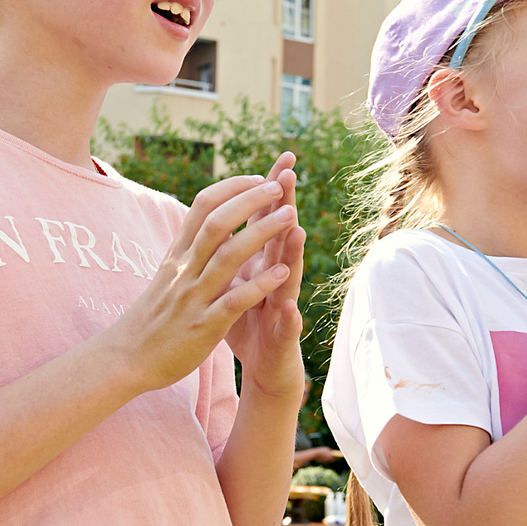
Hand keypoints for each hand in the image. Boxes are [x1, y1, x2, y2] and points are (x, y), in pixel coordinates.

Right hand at [106, 172, 301, 394]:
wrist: (127, 358)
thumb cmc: (152, 317)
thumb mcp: (167, 275)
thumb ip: (188, 250)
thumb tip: (206, 221)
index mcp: (178, 255)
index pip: (203, 206)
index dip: (231, 188)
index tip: (257, 178)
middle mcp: (184, 269)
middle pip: (218, 222)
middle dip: (250, 200)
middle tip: (278, 185)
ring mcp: (194, 296)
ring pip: (229, 255)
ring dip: (262, 232)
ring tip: (290, 215)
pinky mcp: (204, 326)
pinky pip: (234, 300)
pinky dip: (260, 284)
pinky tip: (283, 272)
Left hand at [223, 154, 308, 400]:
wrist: (266, 367)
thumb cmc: (250, 322)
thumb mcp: (238, 280)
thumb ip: (238, 250)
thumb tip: (230, 212)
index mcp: (261, 263)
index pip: (265, 221)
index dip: (269, 191)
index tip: (279, 157)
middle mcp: (276, 278)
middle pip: (280, 237)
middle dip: (284, 206)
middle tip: (288, 174)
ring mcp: (282, 306)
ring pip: (288, 276)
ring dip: (292, 254)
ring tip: (296, 229)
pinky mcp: (282, 337)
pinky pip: (285, 326)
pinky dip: (288, 317)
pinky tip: (290, 307)